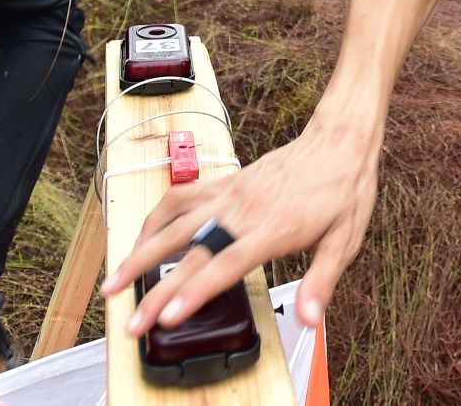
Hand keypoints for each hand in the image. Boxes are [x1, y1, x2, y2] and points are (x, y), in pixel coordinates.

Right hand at [101, 119, 378, 331]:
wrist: (339, 140)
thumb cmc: (344, 189)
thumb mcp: (344, 240)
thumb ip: (321, 281)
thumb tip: (310, 319)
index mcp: (273, 228)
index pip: (224, 265)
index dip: (192, 293)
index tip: (166, 316)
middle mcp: (244, 209)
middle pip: (190, 252)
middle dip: (154, 289)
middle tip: (131, 319)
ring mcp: (230, 193)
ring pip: (174, 223)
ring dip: (141, 253)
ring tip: (116, 281)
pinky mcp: (226, 181)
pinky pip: (182, 197)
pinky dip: (156, 217)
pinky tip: (142, 236)